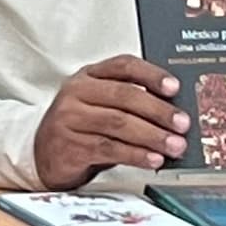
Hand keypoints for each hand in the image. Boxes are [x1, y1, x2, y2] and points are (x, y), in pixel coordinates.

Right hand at [32, 56, 186, 188]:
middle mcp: (77, 93)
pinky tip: (153, 159)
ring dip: (152, 136)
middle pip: (124, 96)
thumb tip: (174, 111)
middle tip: (183, 124)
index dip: (151, 74)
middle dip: (159, 111)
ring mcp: (70, 119)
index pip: (123, 66)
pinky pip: (109, 149)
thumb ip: (129, 102)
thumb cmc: (80, 128)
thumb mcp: (99, 106)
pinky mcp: (69, 146)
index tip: (175, 87)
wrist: (42, 155)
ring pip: (118, 124)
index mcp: (88, 76)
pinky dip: (136, 155)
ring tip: (175, 146)